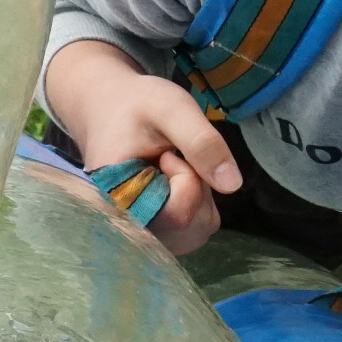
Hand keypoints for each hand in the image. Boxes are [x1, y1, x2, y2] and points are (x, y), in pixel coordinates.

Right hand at [41, 39, 240, 254]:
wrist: (108, 109)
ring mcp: (144, 235)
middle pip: (191, 225)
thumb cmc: (136, 105)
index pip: (178, 215)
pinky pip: (196, 229)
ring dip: (199, 194)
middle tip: (170, 157)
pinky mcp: (158, 234)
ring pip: (198, 229)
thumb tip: (232, 185)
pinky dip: (197, 203)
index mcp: (117, 202)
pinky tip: (175, 181)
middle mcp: (127, 228)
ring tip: (170, 167)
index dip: (187, 179)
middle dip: (196, 185)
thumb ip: (201, 142)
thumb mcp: (171, 108)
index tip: (168, 154)